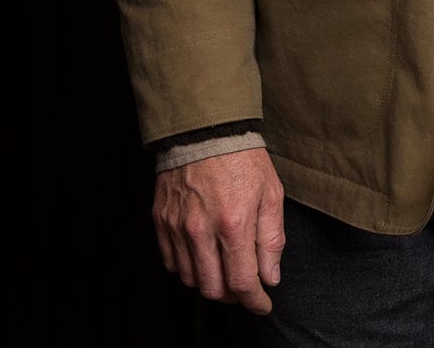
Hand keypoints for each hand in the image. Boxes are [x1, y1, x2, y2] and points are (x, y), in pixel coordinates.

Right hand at [153, 148, 284, 313]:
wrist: (206, 129)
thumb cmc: (242, 157)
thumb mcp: (271, 192)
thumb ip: (272, 239)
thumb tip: (270, 276)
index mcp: (233, 223)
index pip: (242, 282)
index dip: (254, 301)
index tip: (262, 303)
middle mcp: (202, 230)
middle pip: (213, 289)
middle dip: (233, 296)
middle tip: (245, 287)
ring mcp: (177, 227)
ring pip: (191, 279)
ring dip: (210, 283)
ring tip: (225, 269)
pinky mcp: (161, 221)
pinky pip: (171, 262)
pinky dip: (188, 268)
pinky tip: (203, 257)